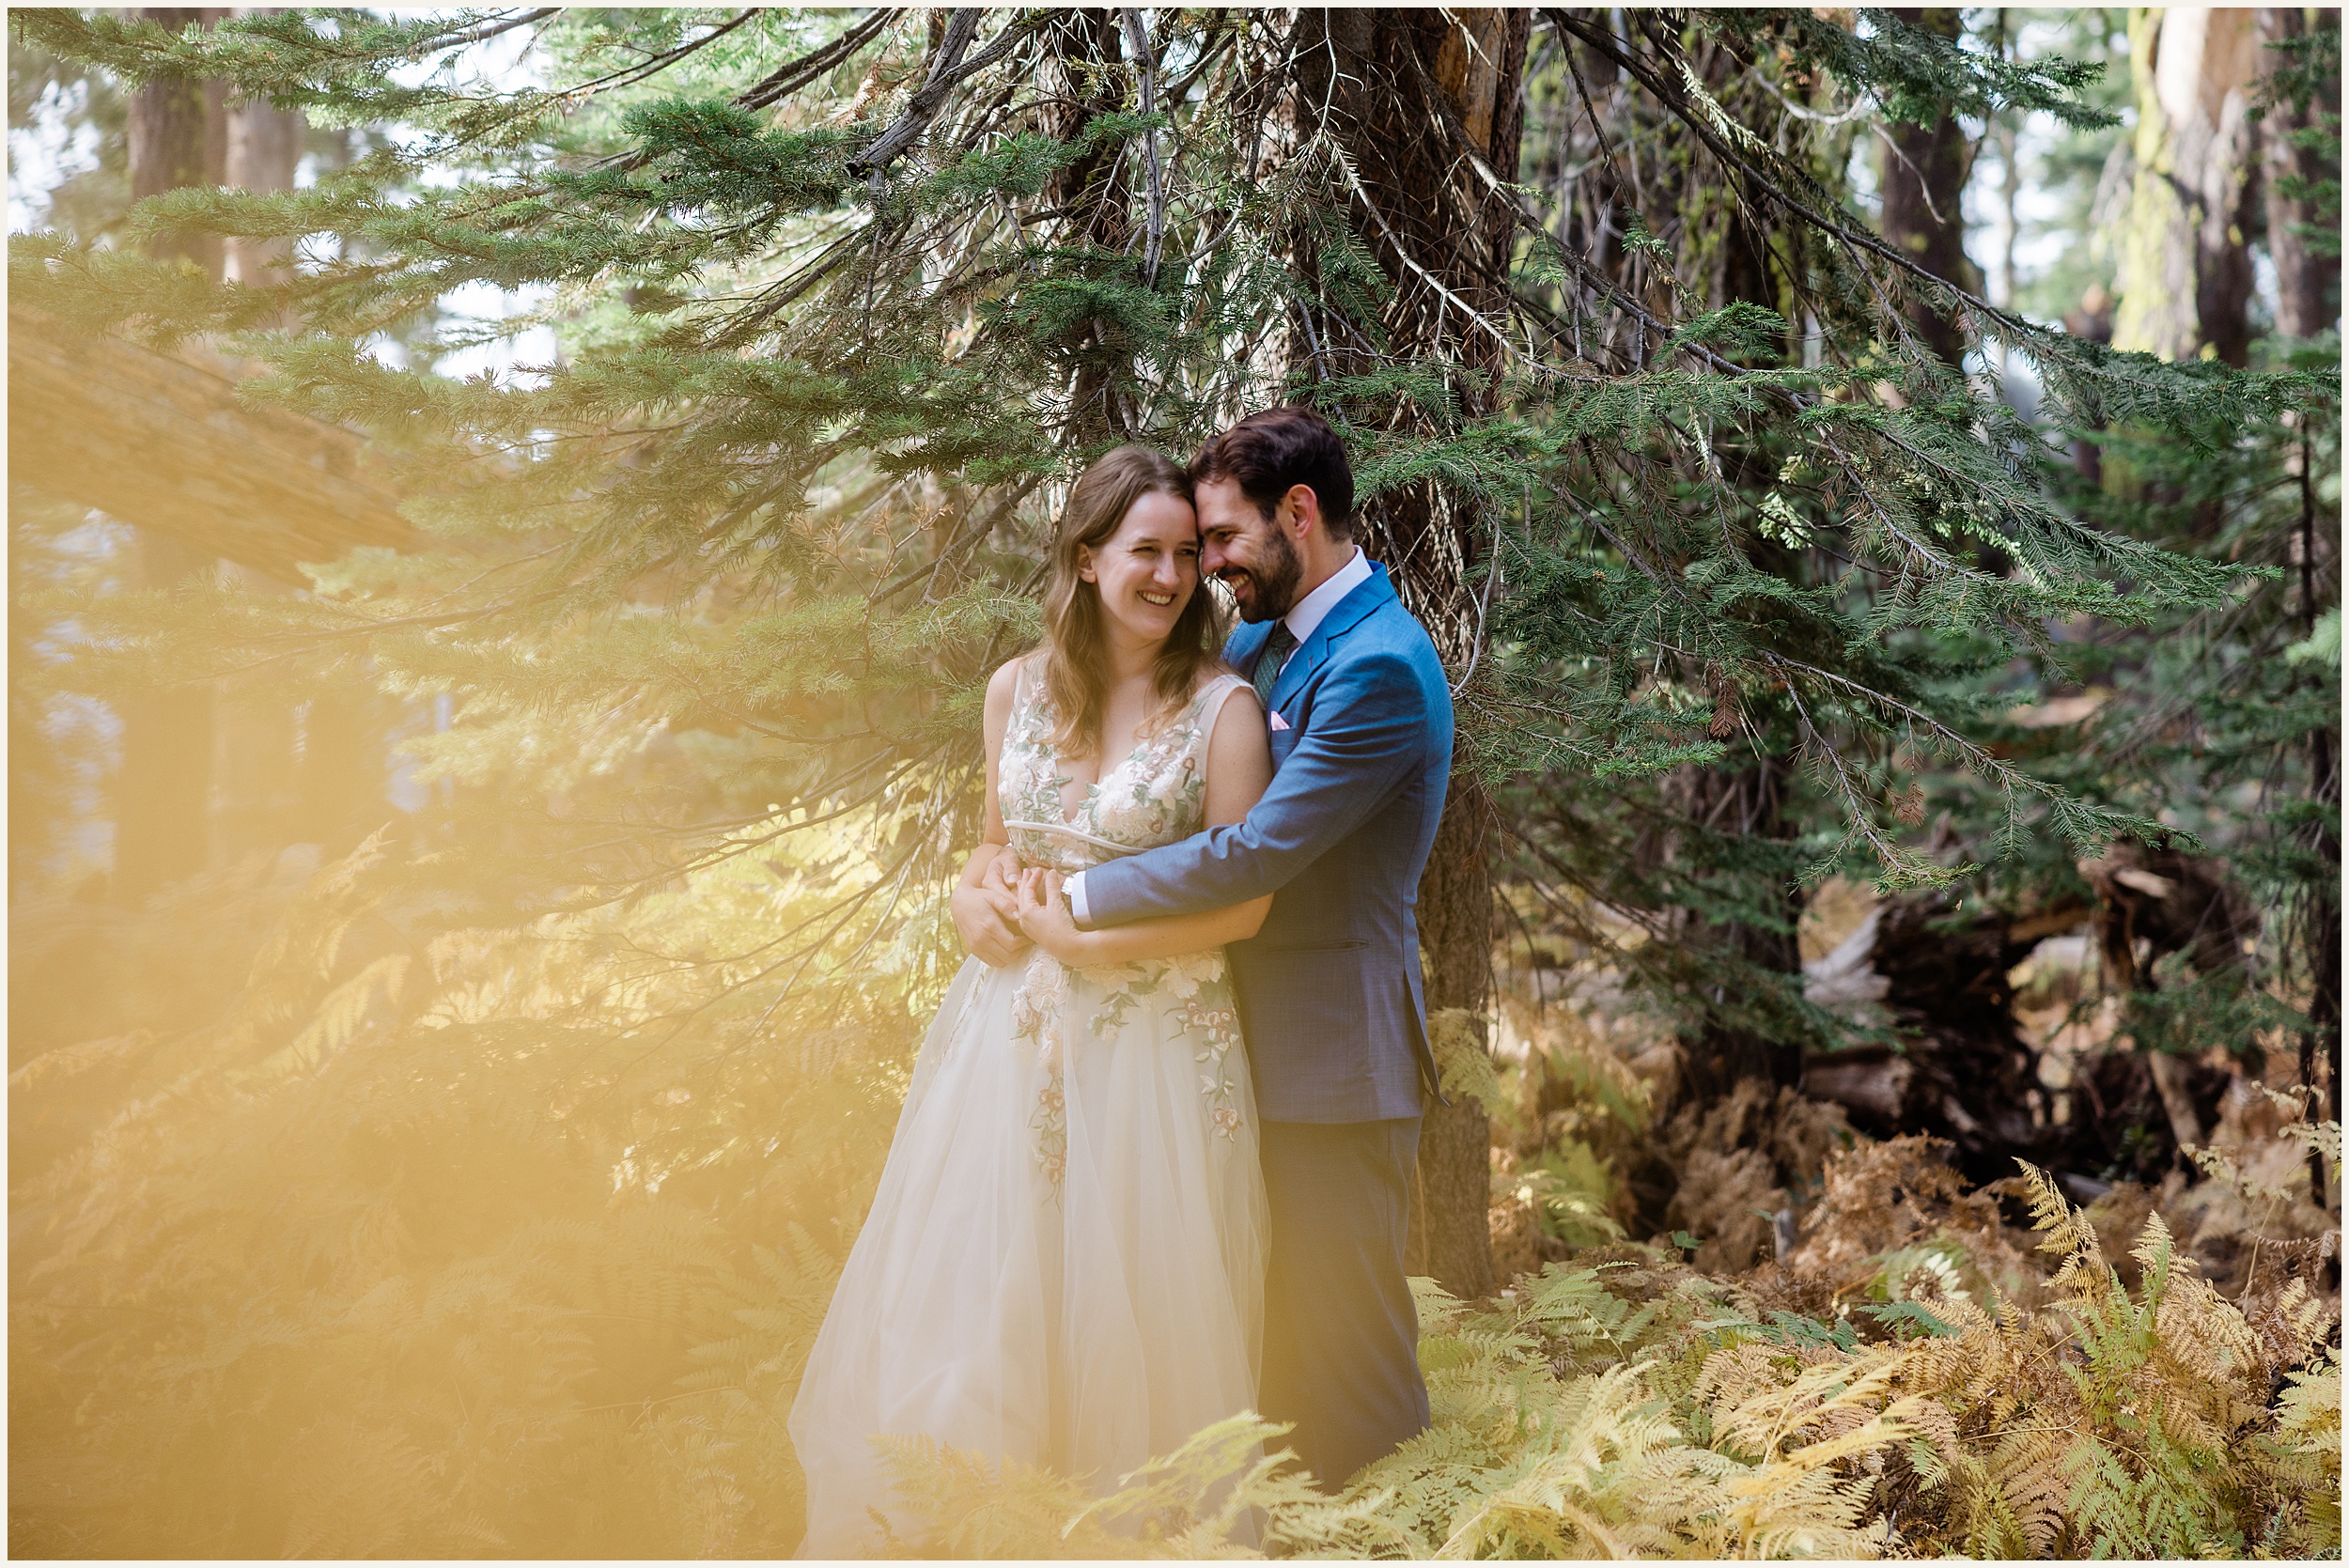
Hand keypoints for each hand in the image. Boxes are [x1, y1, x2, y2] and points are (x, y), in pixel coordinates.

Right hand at [952, 850, 1031, 967]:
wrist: (959, 903)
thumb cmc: (980, 898)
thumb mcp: (994, 896)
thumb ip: (1007, 905)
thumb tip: (1019, 916)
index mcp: (989, 926)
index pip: (1013, 944)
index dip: (1024, 943)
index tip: (1028, 936)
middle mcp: (981, 940)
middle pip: (1009, 956)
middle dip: (1020, 950)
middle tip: (1024, 941)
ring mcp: (976, 947)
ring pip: (1001, 962)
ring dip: (1010, 956)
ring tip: (1014, 944)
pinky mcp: (973, 951)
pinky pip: (991, 962)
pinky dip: (1000, 958)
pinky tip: (1004, 947)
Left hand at [1014, 868, 1091, 965]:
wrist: (1069, 948)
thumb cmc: (1062, 927)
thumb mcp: (1056, 904)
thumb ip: (1052, 887)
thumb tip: (1051, 873)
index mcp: (1026, 911)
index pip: (1027, 890)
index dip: (1033, 878)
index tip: (1039, 869)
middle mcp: (1023, 919)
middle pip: (1021, 897)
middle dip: (1024, 883)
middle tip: (1026, 871)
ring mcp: (1027, 927)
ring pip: (1021, 905)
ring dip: (1023, 893)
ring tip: (1024, 883)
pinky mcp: (1032, 932)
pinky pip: (1024, 913)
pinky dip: (1025, 903)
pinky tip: (1028, 902)